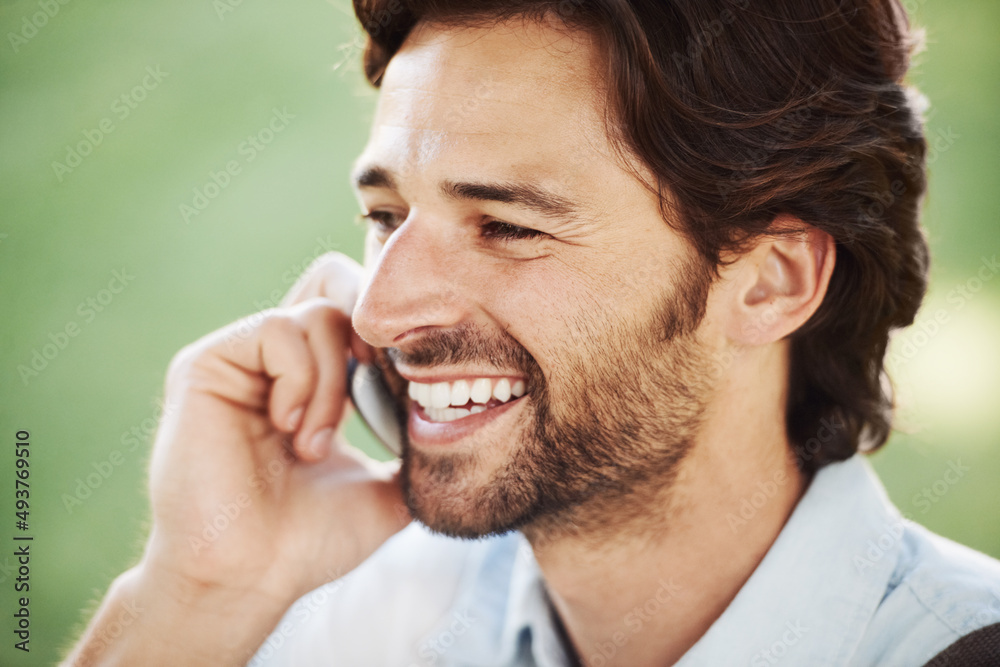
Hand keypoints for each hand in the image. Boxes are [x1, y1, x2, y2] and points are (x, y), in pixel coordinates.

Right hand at [144, 251, 407, 605]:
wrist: (250, 577)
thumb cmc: (307, 541)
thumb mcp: (383, 488)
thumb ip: (412, 448)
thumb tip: (460, 425)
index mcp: (313, 378)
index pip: (357, 309)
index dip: (393, 335)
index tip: (412, 385)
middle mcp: (275, 359)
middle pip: (336, 280)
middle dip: (374, 333)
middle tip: (379, 389)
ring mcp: (240, 358)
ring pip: (318, 311)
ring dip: (334, 383)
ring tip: (315, 446)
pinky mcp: (206, 364)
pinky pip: (278, 330)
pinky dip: (303, 381)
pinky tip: (292, 432)